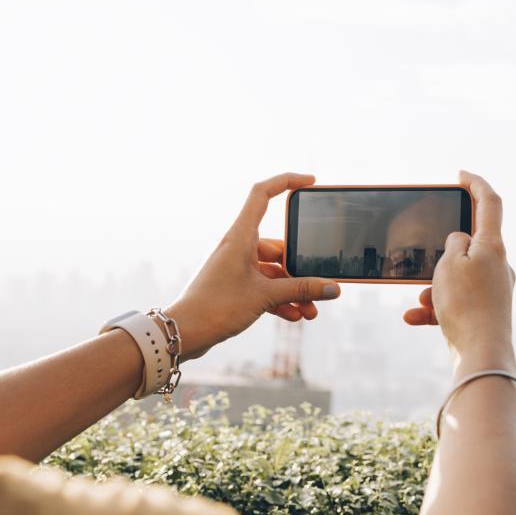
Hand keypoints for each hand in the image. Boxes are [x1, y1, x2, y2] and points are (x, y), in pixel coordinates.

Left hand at [164, 173, 339, 359]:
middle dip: (301, 270)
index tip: (310, 182)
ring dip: (293, 290)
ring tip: (311, 311)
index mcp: (240, 236)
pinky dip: (280, 299)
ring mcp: (236, 267)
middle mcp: (238, 247)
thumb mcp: (265, 297)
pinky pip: (263, 287)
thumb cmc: (215, 307)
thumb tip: (333, 288)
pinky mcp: (234, 286)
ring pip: (273, 272)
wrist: (182, 333)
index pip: (262, 194)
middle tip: (321, 286)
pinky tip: (295, 315)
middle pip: (278, 246)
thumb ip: (301, 290)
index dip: (286, 181)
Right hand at [403, 171, 515, 374]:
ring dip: (434, 286)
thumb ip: (453, 244)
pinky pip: (455, 303)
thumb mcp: (449, 264)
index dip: (475, 184)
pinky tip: (413, 317)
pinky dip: (433, 308)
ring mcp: (493, 290)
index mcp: (493, 246)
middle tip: (424, 261)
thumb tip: (461, 241)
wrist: (481, 356)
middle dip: (440, 255)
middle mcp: (498, 266)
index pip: (489, 203)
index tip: (460, 175)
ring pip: (457, 278)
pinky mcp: (485, 313)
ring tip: (420, 302)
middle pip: (468, 245)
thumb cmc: (465, 305)